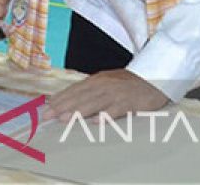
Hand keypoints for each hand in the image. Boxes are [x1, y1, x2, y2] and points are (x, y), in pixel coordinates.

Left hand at [46, 69, 167, 120]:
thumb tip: (68, 101)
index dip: (59, 99)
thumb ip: (89, 91)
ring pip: (94, 102)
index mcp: (96, 80)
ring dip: (77, 111)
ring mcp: (116, 93)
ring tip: (64, 119)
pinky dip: (106, 115)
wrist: (154, 78)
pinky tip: (96, 122)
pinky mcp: (130, 102)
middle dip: (62, 106)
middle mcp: (103, 85)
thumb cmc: (127, 84)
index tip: (45, 108)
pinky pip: (116, 109)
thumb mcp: (106, 83)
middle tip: (47, 115)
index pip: (73, 90)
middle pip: (79, 96)